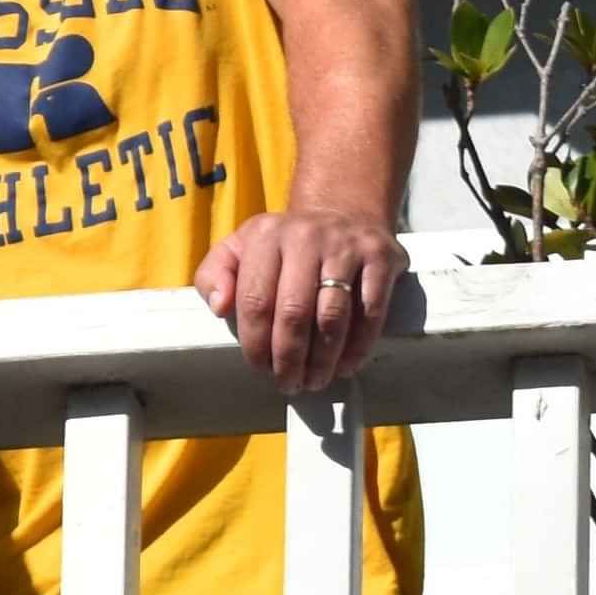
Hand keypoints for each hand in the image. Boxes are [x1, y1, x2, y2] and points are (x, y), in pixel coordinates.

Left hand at [197, 210, 400, 394]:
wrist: (343, 211)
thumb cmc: (284, 244)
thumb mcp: (239, 247)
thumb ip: (214, 275)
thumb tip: (219, 307)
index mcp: (265, 237)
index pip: (256, 300)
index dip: (256, 342)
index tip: (260, 368)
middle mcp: (305, 237)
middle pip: (294, 312)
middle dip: (289, 358)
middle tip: (289, 383)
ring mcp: (346, 247)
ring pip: (333, 316)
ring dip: (323, 359)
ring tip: (315, 380)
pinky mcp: (381, 258)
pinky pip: (371, 311)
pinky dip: (358, 345)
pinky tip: (346, 365)